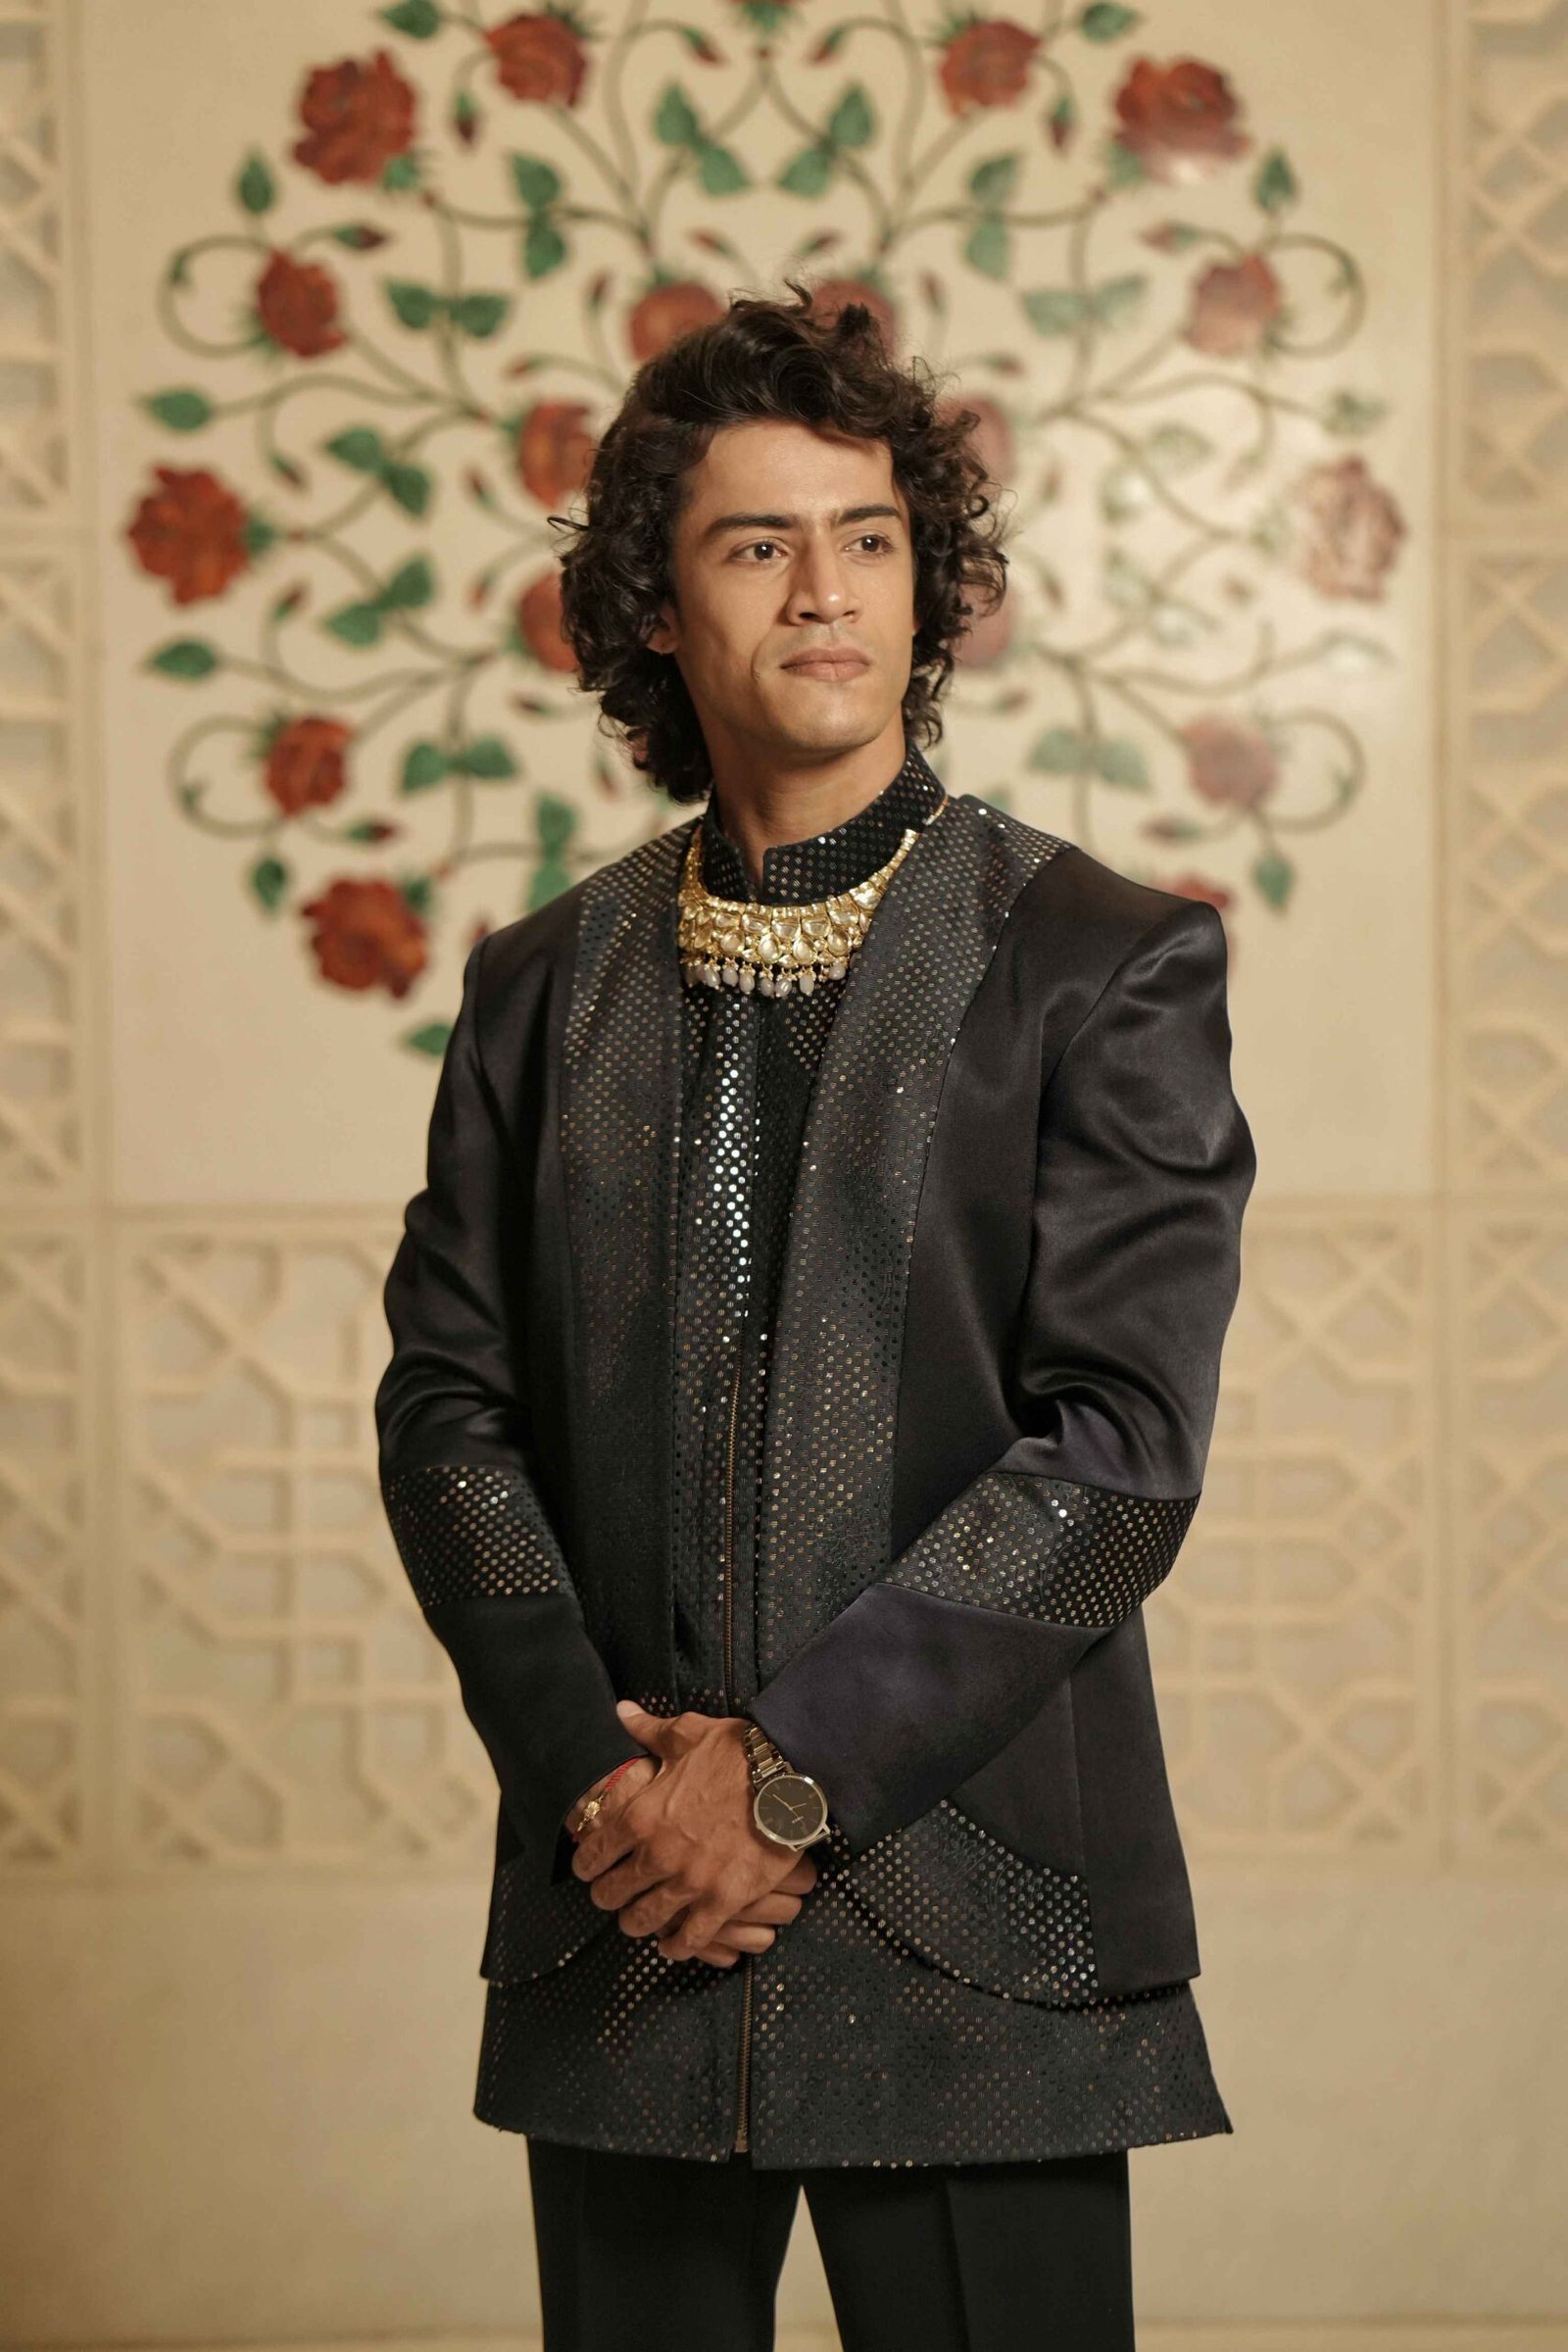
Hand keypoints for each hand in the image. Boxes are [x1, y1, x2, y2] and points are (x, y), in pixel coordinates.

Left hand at [570, 1700, 818, 1963]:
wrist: (788, 1775)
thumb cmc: (736, 1752)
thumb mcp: (686, 1733)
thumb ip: (647, 1730)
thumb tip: (621, 1711)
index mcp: (642, 1815)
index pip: (594, 1854)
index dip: (585, 1865)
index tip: (588, 1870)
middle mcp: (657, 1855)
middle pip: (612, 1895)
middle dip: (608, 1898)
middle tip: (612, 1897)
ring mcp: (690, 1882)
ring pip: (644, 1921)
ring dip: (637, 1923)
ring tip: (638, 1921)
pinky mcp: (723, 1901)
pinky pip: (690, 1938)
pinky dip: (677, 1946)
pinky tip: (672, 1945)